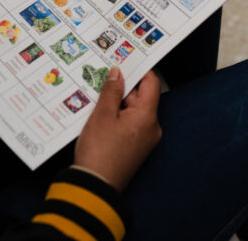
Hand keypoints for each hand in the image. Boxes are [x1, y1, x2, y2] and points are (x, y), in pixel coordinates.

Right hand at [74, 68, 161, 190]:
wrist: (95, 186)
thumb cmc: (99, 151)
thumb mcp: (102, 115)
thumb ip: (111, 91)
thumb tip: (118, 72)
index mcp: (147, 116)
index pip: (151, 84)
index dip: (139, 71)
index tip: (126, 60)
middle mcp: (152, 127)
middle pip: (141, 98)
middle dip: (122, 89)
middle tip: (103, 79)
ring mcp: (145, 139)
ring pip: (133, 111)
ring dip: (117, 104)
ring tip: (97, 99)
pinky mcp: (136, 148)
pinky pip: (130, 124)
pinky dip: (117, 118)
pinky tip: (100, 116)